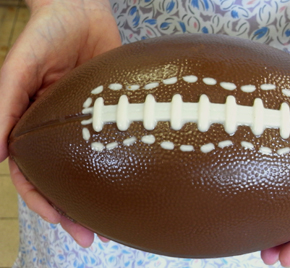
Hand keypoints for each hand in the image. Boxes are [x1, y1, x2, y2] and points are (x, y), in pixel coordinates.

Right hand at [0, 0, 120, 246]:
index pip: (32, 175)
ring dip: (99, 197)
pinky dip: (121, 168)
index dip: (43, 202)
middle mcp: (58, 133)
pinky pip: (116, 145)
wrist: (81, 10)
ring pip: (90, 171)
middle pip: (63, 181)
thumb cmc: (45, 33)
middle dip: (73, 211)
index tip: (62, 222)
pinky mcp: (111, 113)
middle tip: (91, 237)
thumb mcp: (19, 66)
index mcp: (31, 127)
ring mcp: (87, 126)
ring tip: (114, 222)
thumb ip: (4, 103)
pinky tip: (135, 184)